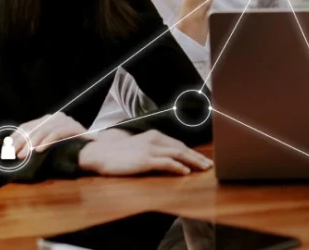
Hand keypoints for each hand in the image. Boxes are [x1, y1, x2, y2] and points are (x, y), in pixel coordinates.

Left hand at [12, 113, 87, 158]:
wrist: (93, 149)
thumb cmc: (69, 149)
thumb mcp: (48, 146)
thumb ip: (35, 144)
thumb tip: (14, 150)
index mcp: (48, 119)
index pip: (27, 126)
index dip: (15, 137)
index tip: (7, 149)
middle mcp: (55, 117)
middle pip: (33, 128)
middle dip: (21, 142)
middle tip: (13, 154)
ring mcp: (65, 120)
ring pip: (43, 130)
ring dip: (31, 144)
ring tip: (23, 155)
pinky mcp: (73, 126)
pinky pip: (56, 133)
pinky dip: (47, 142)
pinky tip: (39, 151)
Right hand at [78, 129, 212, 175]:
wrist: (99, 153)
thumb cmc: (117, 153)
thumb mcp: (138, 146)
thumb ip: (152, 149)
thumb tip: (166, 157)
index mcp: (153, 135)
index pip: (177, 143)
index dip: (191, 151)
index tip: (201, 158)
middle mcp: (154, 139)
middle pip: (181, 148)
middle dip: (196, 156)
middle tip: (209, 165)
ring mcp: (150, 149)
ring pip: (177, 154)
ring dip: (193, 161)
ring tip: (203, 168)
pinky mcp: (145, 160)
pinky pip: (166, 162)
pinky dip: (178, 167)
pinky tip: (185, 172)